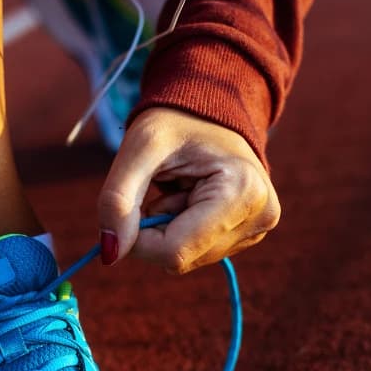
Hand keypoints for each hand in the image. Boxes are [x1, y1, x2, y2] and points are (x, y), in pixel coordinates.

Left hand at [97, 108, 280, 272]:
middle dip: (156, 230)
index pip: (174, 252)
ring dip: (168, 229)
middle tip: (165, 187)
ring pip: (186, 260)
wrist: (208, 111)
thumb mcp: (139, 147)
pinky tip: (190, 198)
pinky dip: (180, 230)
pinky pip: (196, 253)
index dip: (139, 238)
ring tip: (181, 189)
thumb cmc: (176, 121)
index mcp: (243, 192)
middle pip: (180, 260)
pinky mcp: (248, 235)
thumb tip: (110, 253)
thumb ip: (118, 199)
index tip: (135, 204)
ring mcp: (257, 229)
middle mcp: (260, 217)